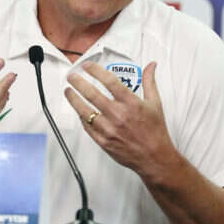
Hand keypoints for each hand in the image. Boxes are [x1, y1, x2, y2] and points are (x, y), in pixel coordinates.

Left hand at [65, 61, 177, 180]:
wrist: (154, 157)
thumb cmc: (154, 131)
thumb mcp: (155, 103)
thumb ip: (149, 82)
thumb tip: (150, 66)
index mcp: (131, 103)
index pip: (109, 81)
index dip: (95, 70)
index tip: (88, 66)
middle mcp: (118, 115)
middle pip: (91, 93)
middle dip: (78, 82)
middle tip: (72, 77)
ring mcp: (109, 128)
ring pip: (84, 110)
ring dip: (73, 99)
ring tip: (68, 91)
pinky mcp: (103, 141)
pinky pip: (87, 126)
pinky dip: (81, 117)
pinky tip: (78, 111)